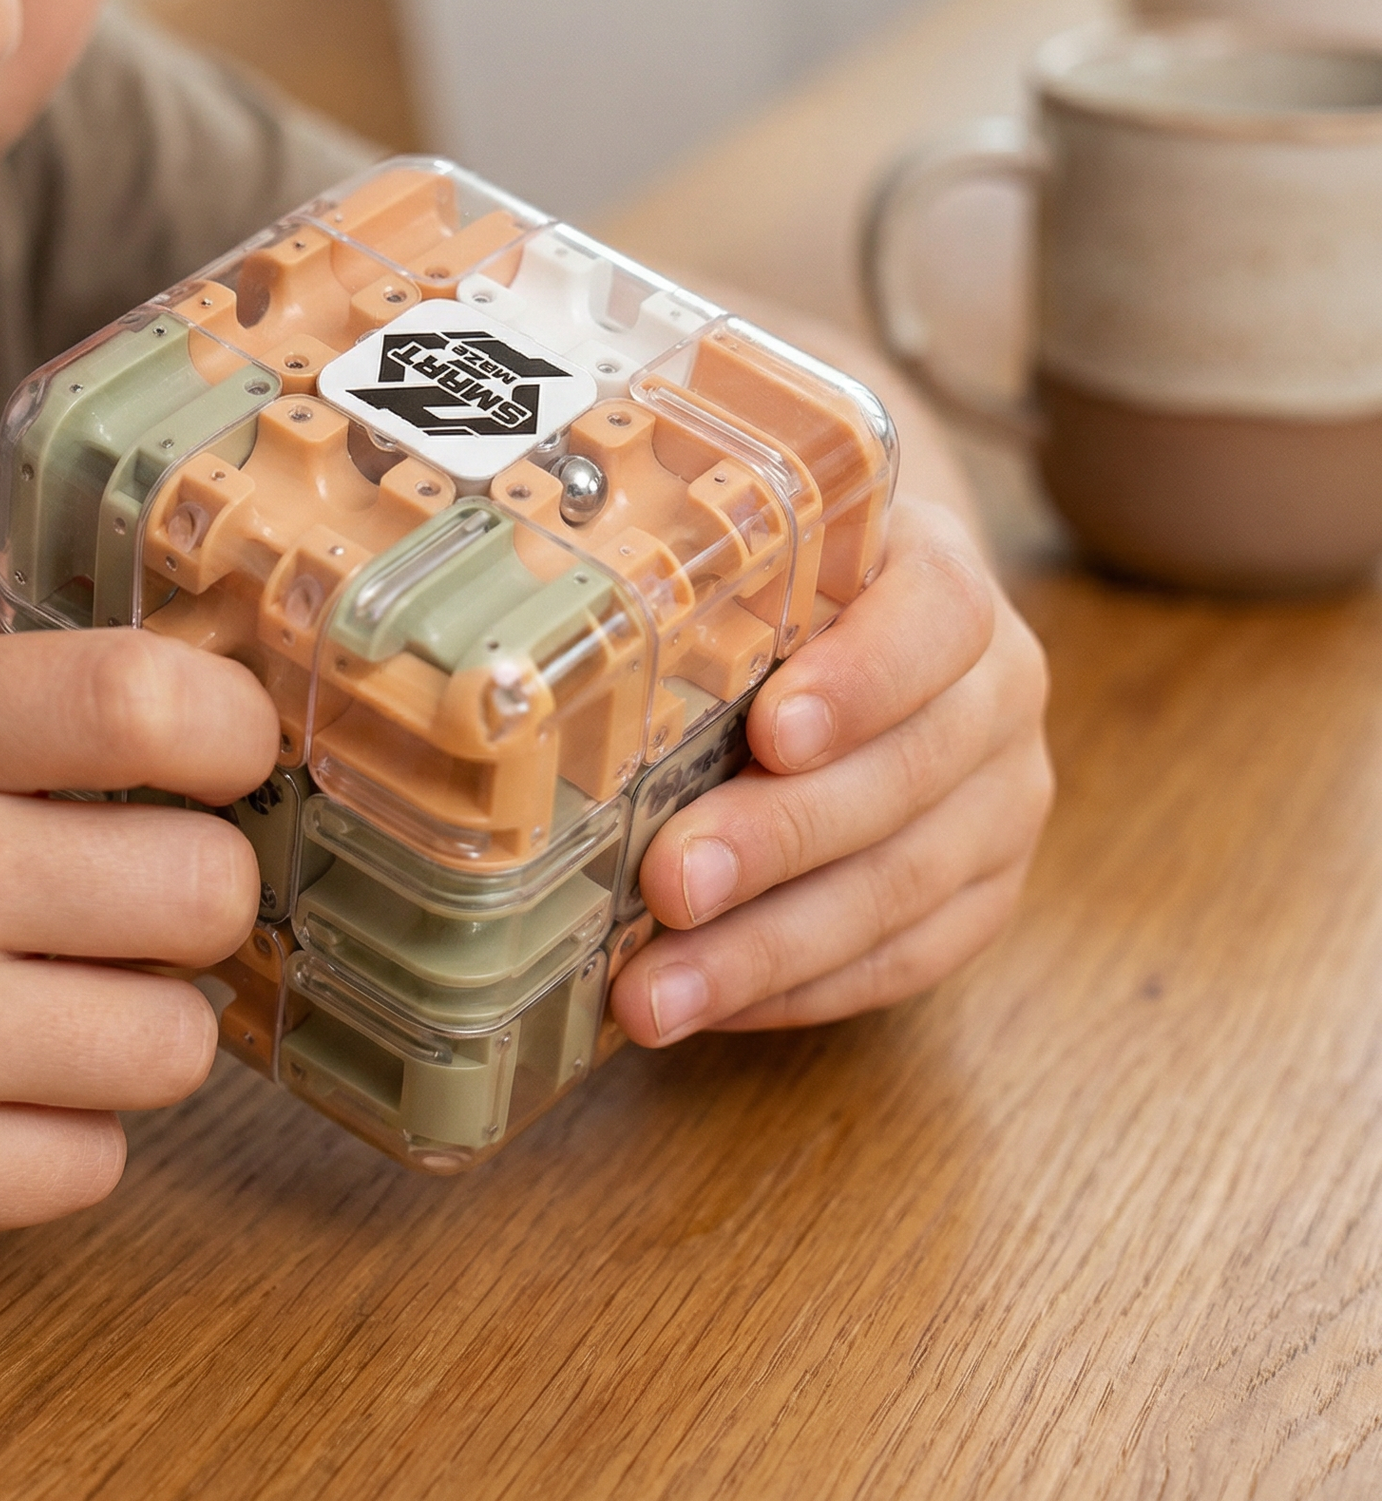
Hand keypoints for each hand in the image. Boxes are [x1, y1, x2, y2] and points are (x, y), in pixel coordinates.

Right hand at [0, 543, 274, 1259]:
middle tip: (142, 882)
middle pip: (205, 889)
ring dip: (147, 1015)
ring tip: (65, 986)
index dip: (234, 725)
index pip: (145, 700)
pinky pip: (98, 1164)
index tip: (226, 750)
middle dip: (204, 884)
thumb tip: (125, 572)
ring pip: (176, 1045)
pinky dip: (72, 1125)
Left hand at [608, 499, 1052, 1042]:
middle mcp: (997, 689)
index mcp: (945, 577)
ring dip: (769, 950)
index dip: (860, 681)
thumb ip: (687, 564)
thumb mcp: (753, 542)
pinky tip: (709, 1005)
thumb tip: (546, 603)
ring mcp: (1001, 798)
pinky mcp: (985, 890)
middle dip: (778, 840)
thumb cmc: (785, 580)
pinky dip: (799, 988)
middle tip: (671, 885)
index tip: (770, 732)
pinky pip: (905, 958)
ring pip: (903, 888)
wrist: (880, 617)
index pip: (937, 617)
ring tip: (656, 994)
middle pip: (908, 772)